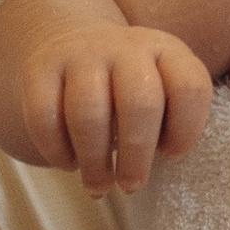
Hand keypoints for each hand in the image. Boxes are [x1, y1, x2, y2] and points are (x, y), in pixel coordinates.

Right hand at [13, 21, 214, 194]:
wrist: (73, 42)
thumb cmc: (127, 87)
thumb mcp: (161, 90)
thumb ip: (171, 121)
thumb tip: (157, 163)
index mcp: (166, 50)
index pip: (189, 86)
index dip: (186, 129)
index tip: (171, 155)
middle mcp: (125, 47)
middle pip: (139, 103)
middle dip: (136, 155)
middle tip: (131, 185)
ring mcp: (80, 54)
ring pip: (87, 112)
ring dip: (94, 161)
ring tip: (98, 186)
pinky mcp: (40, 68)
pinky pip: (44, 116)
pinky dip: (57, 150)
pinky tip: (68, 163)